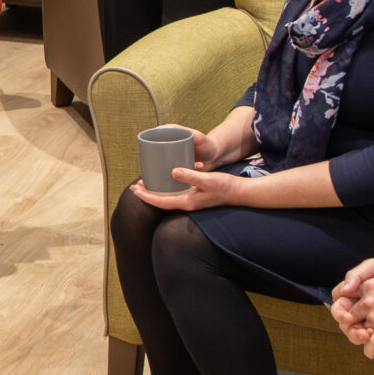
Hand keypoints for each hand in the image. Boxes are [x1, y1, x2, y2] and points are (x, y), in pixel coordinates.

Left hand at [128, 165, 250, 211]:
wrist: (239, 192)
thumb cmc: (225, 187)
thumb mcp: (208, 179)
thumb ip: (191, 176)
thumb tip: (173, 171)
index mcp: (187, 201)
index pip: (161, 202)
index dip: (147, 196)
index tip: (135, 190)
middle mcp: (187, 203)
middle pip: (161, 201)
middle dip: (147, 194)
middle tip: (134, 186)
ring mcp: (190, 200)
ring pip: (167, 197)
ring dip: (155, 191)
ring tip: (144, 183)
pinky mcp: (194, 195)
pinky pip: (175, 193)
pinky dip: (165, 188)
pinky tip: (163, 180)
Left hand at [342, 246, 373, 354]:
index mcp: (370, 286)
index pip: (353, 300)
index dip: (359, 308)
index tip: (365, 313)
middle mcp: (369, 302)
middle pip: (353, 316)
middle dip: (357, 323)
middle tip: (365, 330)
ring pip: (359, 332)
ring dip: (364, 337)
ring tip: (372, 340)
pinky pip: (369, 346)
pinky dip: (370, 350)